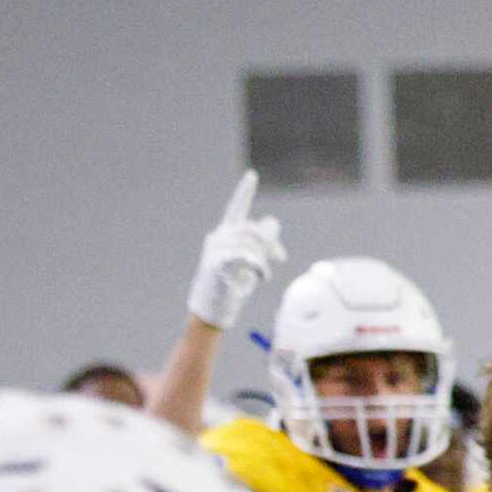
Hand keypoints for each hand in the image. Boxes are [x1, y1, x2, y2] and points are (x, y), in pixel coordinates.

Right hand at [185, 170, 285, 331]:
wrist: (211, 315)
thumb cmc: (229, 290)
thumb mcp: (249, 264)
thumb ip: (261, 243)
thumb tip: (272, 222)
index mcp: (223, 237)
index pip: (236, 209)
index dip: (244, 192)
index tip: (252, 175)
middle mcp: (217, 239)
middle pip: (254, 228)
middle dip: (271, 242)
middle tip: (281, 258)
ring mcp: (215, 250)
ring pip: (252, 242)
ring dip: (264, 259)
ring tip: (264, 275)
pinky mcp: (217, 263)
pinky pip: (248, 256)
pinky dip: (260, 267)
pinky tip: (261, 278)